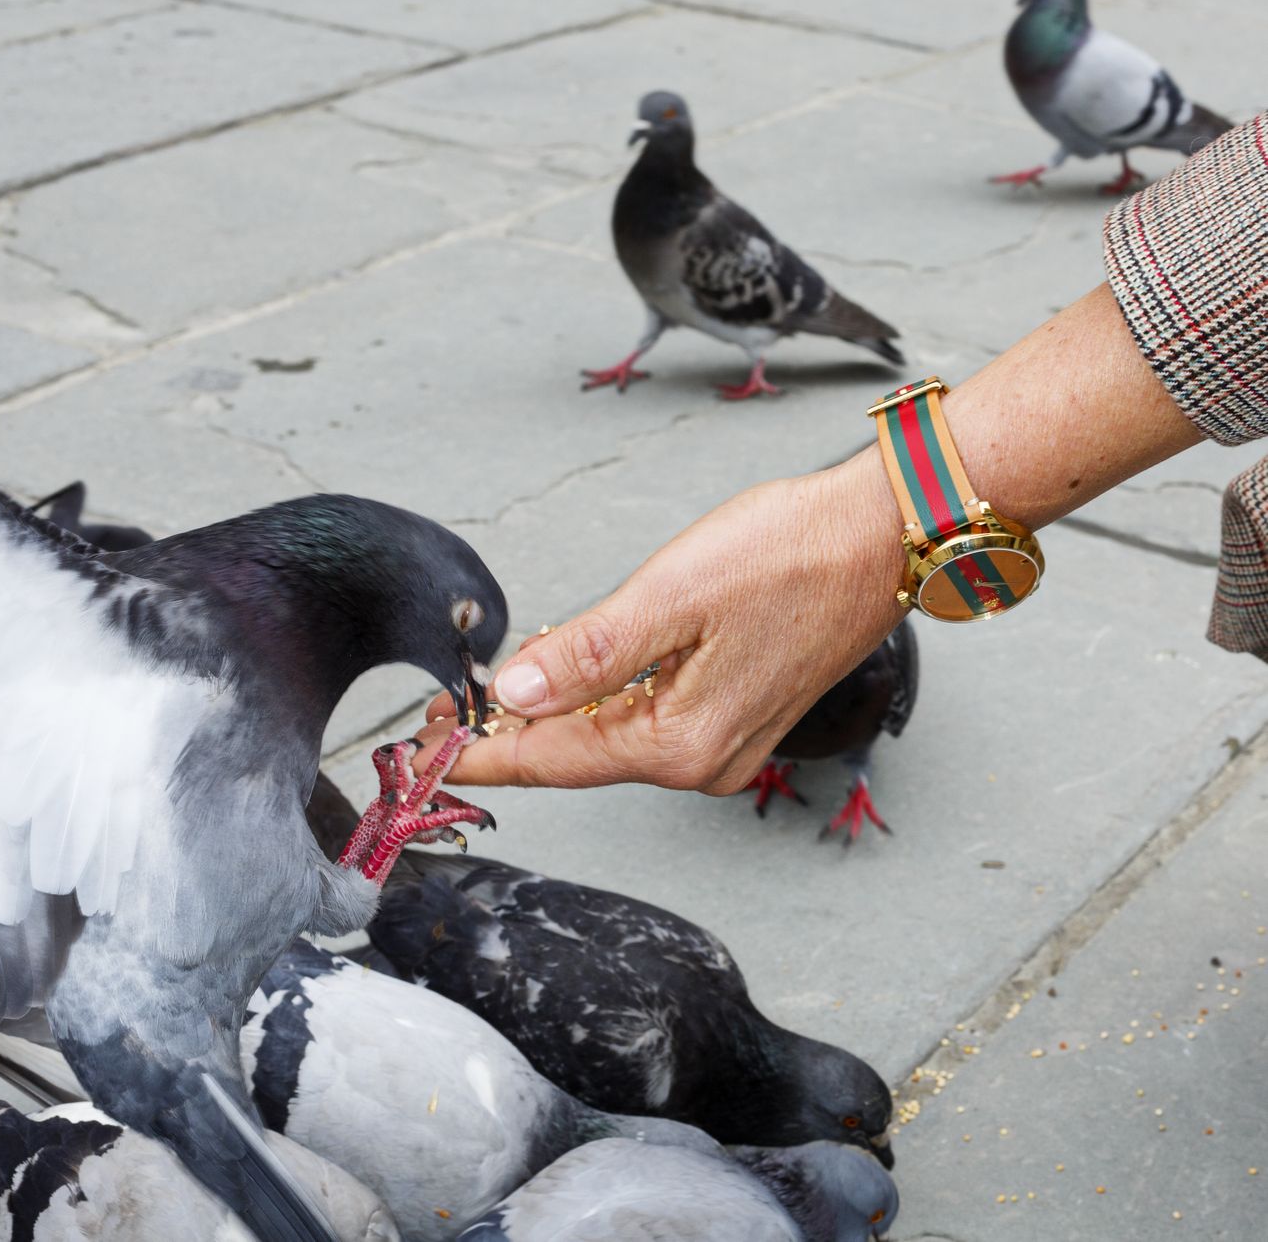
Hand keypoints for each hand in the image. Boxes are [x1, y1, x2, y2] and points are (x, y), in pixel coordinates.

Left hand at [416, 448, 905, 794]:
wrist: (883, 538)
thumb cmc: (793, 555)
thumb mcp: (672, 595)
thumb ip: (589, 652)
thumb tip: (514, 693)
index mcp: (682, 742)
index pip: (552, 759)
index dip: (478, 752)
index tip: (417, 752)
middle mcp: (703, 761)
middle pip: (576, 757)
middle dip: (506, 735)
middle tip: (437, 717)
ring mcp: (725, 745)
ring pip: (609, 740)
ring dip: (550, 719)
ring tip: (485, 701)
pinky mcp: (737, 717)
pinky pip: (646, 723)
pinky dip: (599, 706)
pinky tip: (568, 684)